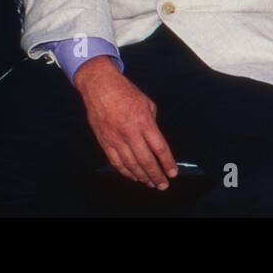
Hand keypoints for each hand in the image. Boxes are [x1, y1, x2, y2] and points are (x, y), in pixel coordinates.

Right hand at [73, 56, 177, 189]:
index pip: (159, 148)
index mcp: (143, 122)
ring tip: (150, 184)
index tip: (173, 173)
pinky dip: (126, 172)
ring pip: (130, 165)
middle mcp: (130, 133)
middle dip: (156, 175)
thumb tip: (154, 141)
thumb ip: (152, 123)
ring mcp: (115, 139)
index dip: (167, 162)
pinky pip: (116, 162)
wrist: (100, 87)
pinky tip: (134, 177)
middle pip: (145, 160)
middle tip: (163, 185)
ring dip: (142, 177)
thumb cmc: (126, 92)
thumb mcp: (147, 103)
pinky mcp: (104, 142)